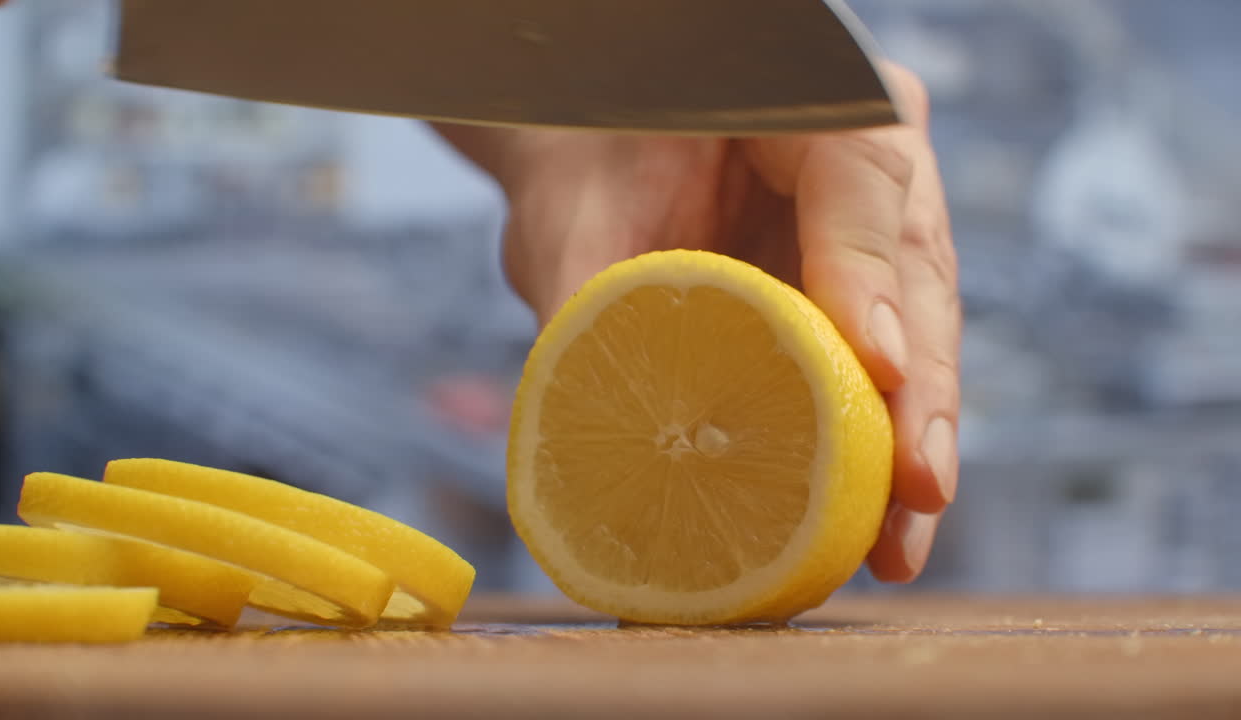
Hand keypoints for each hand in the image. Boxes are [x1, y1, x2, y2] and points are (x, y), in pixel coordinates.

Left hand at [436, 60, 959, 582]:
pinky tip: (870, 525)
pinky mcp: (852, 297)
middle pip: (919, 274)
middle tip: (917, 487)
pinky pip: (879, 370)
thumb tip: (599, 414)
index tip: (877, 367)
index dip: (869, 277)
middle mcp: (860, 163)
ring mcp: (868, 232)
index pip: (860, 179)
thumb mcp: (574, 207)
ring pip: (919, 333)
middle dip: (919, 394)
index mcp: (806, 101)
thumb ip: (590, 283)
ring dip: (912, 443)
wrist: (582, 150)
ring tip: (898, 540)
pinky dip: (873, 448)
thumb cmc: (579, 160)